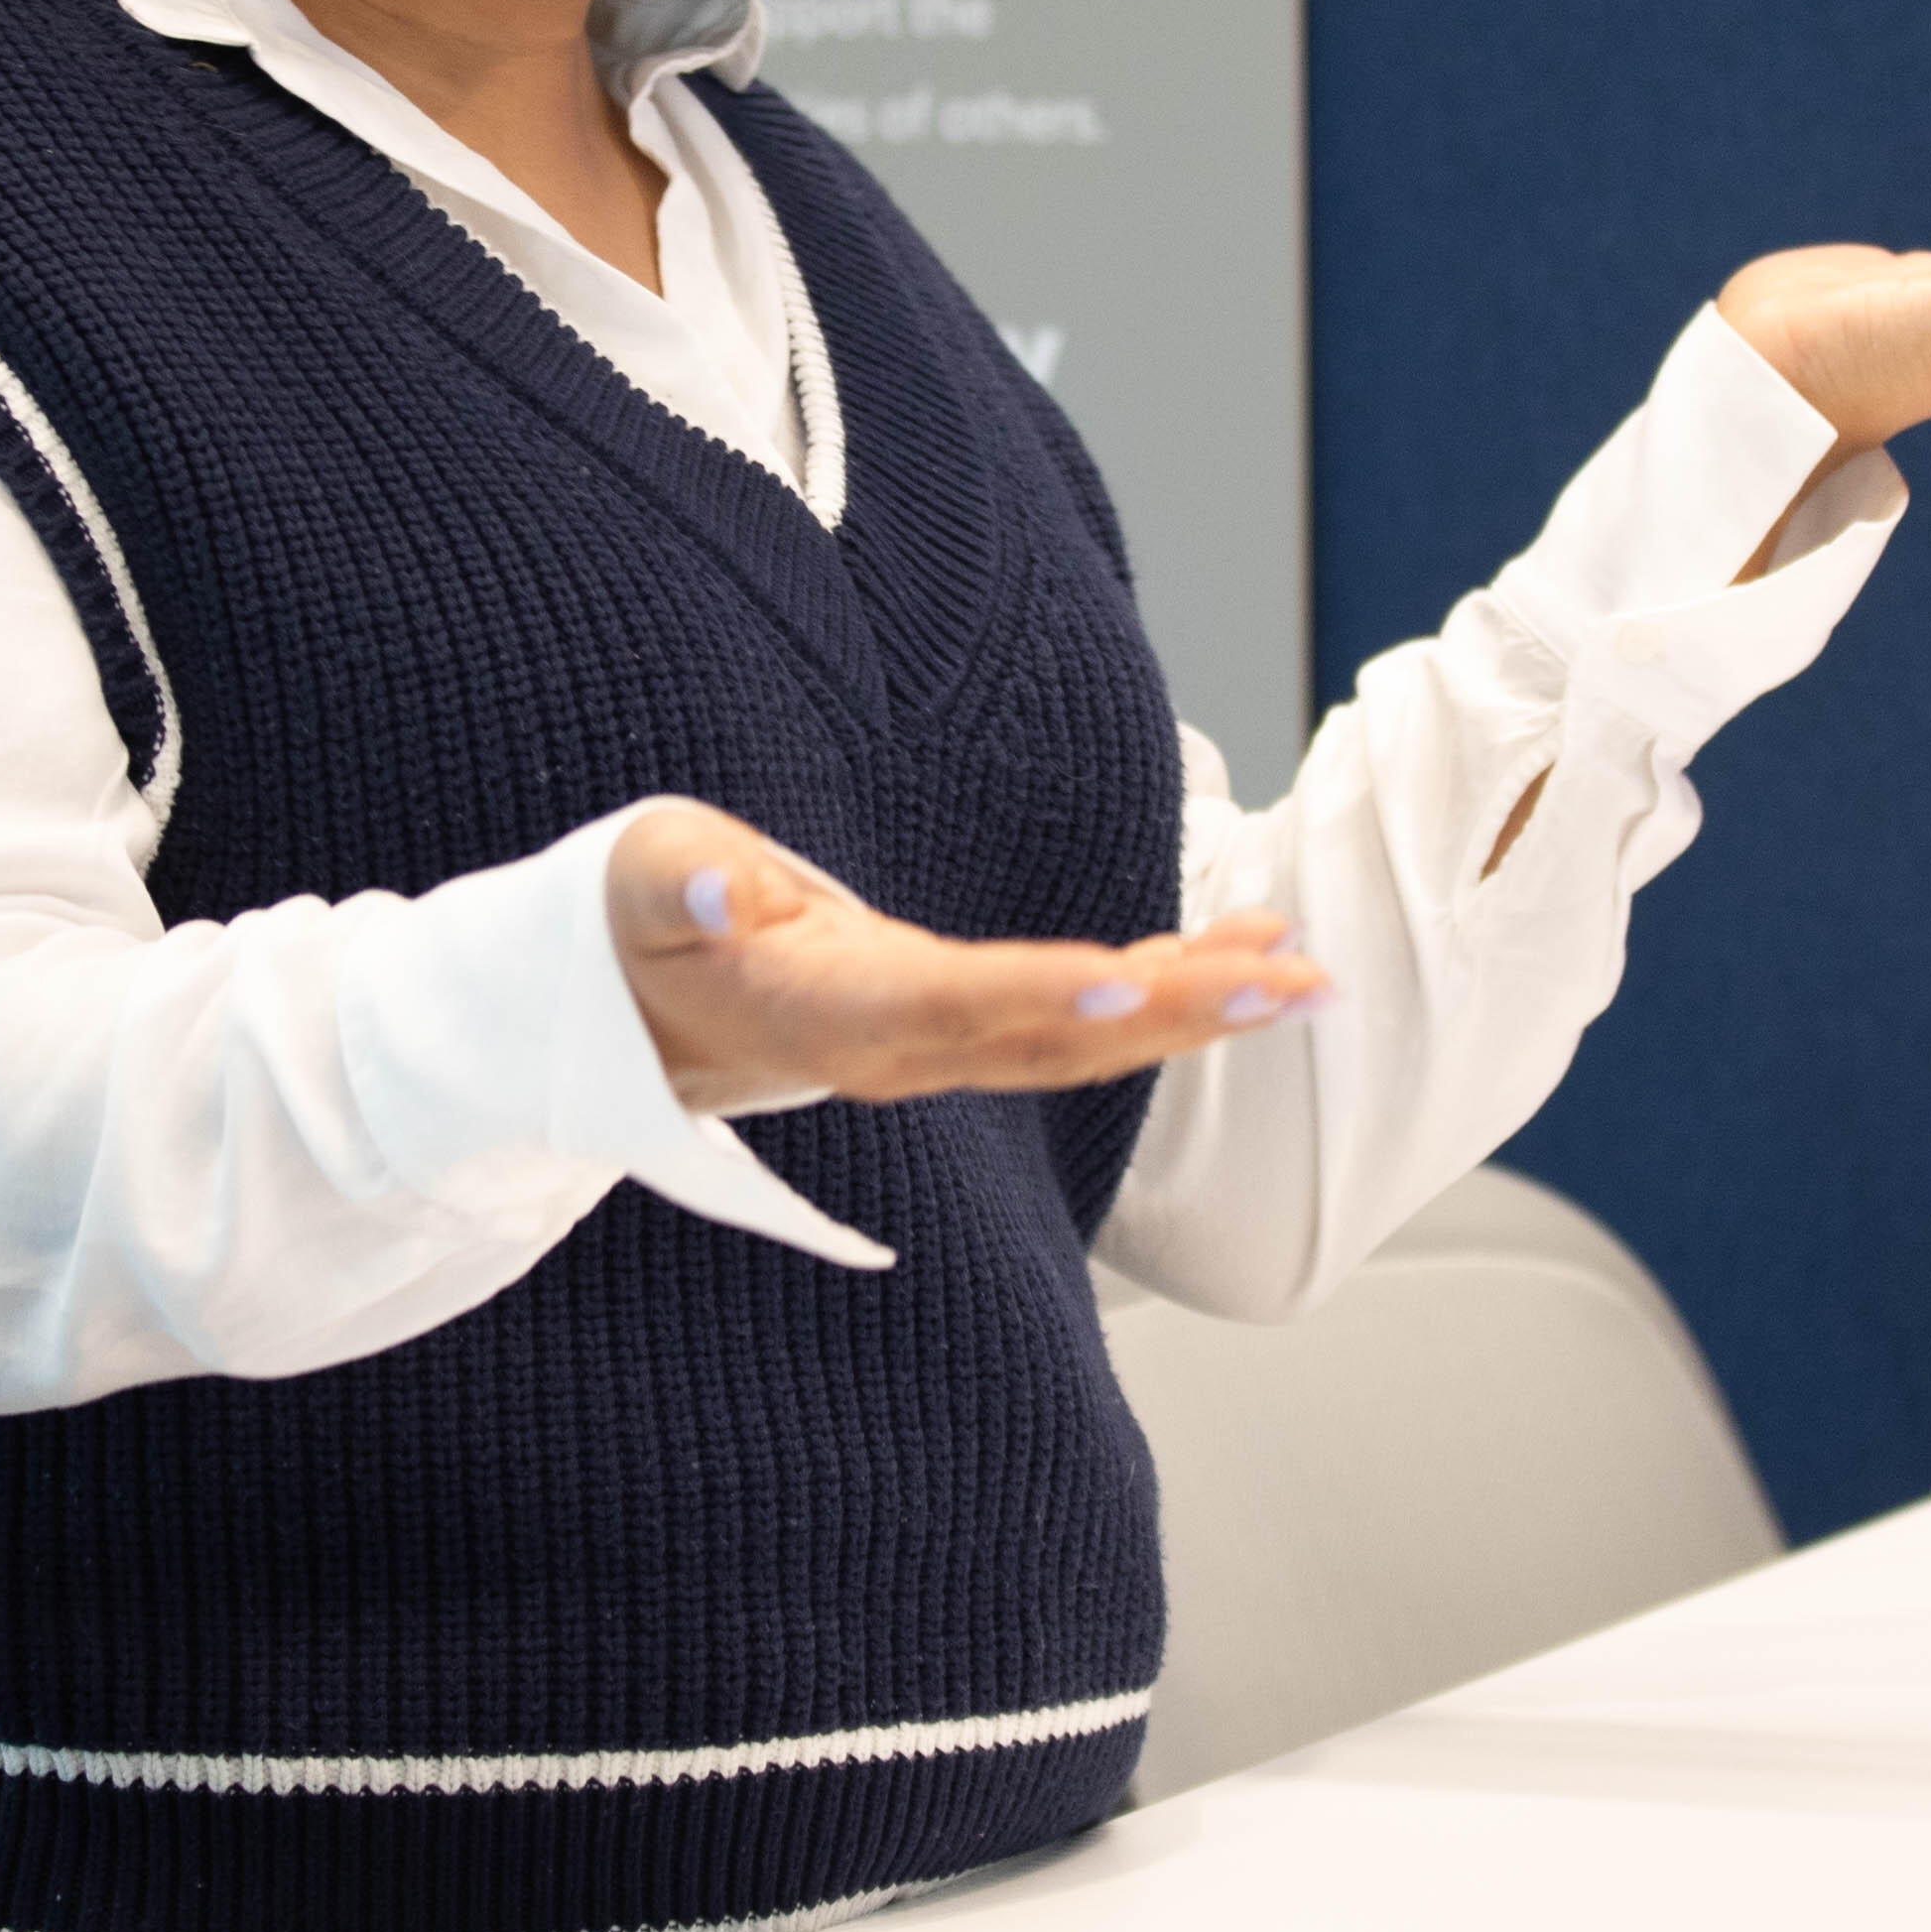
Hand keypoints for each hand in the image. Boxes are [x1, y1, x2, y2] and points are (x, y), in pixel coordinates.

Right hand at [606, 800, 1321, 1116]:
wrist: (623, 1018)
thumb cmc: (633, 933)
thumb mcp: (632, 885)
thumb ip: (675, 882)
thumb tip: (714, 885)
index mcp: (822, 1011)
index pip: (944, 1003)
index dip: (1038, 996)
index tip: (1132, 982)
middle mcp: (895, 1049)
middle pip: (1052, 1040)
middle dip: (1180, 1015)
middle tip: (1295, 986)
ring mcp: (933, 1047)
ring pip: (1083, 1040)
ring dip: (1201, 1010)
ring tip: (1306, 974)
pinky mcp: (954, 1027)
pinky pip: (1075, 1018)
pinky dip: (1165, 985)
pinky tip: (1245, 952)